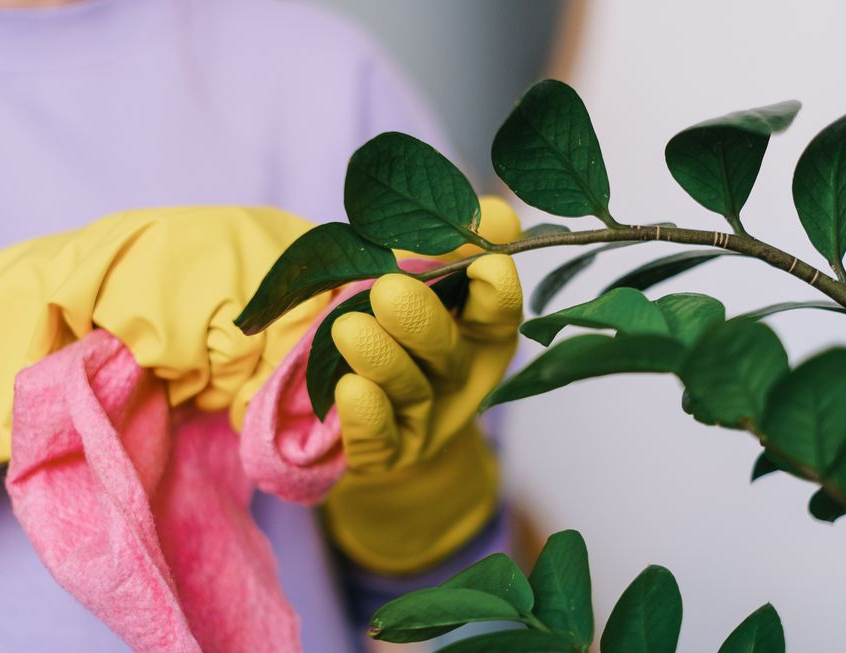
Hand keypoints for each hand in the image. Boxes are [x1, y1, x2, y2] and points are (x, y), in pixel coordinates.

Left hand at [323, 197, 522, 573]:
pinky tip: (350, 389)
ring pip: (411, 391)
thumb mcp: (407, 267)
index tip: (483, 264)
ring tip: (349, 330)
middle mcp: (459, 374)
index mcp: (475, 325)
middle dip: (422, 321)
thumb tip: (494, 215)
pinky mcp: (388, 453)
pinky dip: (366, 415)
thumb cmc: (382, 315)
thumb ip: (447, 238)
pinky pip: (380, 440)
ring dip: (382, 359)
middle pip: (448, 352)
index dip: (495, 290)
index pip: (497, 308)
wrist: (350, 401)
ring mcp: (425, 418)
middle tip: (389, 291)